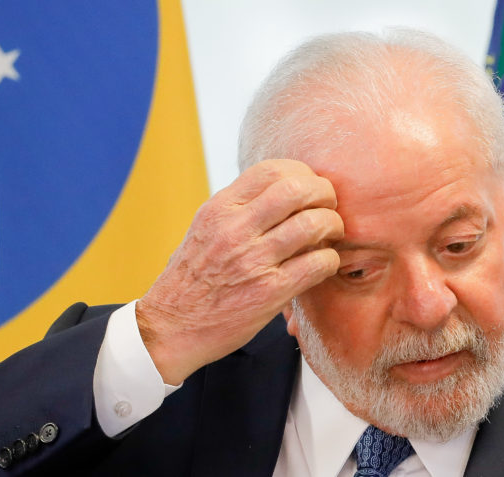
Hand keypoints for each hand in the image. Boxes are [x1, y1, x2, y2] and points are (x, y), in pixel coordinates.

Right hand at [136, 159, 342, 383]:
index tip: (310, 186)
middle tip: (329, 207)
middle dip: (324, 194)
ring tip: (331, 235)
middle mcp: (234, 229)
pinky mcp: (269, 292)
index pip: (271, 170)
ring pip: (313, 224)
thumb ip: (238, 209)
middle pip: (297, 189)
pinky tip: (324, 264)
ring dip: (332, 226)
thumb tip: (282, 191)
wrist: (170, 327)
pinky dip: (329, 260)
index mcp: (219, 209)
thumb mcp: (206, 230)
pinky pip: (317, 264)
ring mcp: (252, 261)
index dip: (301, 173)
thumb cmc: (192, 279)